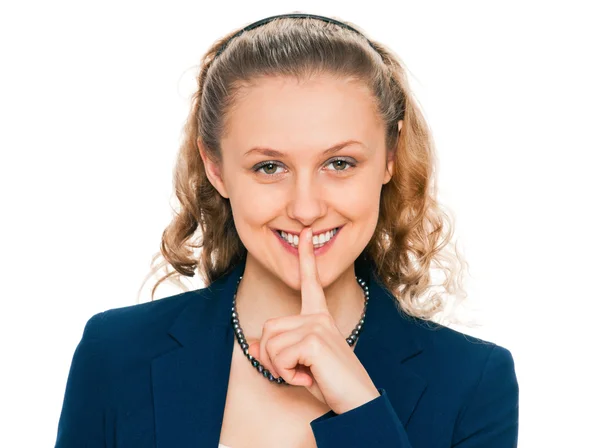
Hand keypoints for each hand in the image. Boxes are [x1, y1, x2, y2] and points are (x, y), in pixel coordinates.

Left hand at [247, 227, 379, 414]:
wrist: (358, 403)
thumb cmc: (331, 384)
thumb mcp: (299, 365)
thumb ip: (276, 352)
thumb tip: (253, 344)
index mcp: (319, 317)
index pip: (310, 283)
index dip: (306, 258)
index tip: (306, 234)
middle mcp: (318, 316)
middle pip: (268, 329)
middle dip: (272, 358)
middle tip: (299, 371)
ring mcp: (316, 325)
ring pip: (269, 345)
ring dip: (280, 368)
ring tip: (307, 374)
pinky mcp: (314, 339)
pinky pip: (278, 358)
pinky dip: (287, 375)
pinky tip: (309, 378)